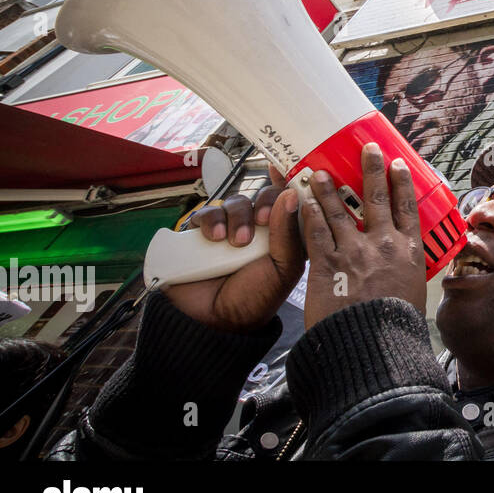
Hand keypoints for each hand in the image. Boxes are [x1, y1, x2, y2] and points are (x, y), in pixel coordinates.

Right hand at [162, 164, 305, 333]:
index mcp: (283, 233)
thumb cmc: (256, 297)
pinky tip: (214, 237)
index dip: (288, 182)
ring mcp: (229, 228)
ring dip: (236, 216)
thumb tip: (291, 194)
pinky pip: (205, 213)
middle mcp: (257, 227)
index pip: (288, 200)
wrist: (216, 323)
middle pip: (262, 195)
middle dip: (263, 203)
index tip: (284, 169)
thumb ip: (288, 233)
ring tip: (236, 242)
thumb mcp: (283, 268)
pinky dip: (210, 219)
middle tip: (261, 221)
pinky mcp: (202, 234)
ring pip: (235, 202)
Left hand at [300, 142, 426, 328]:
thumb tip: (405, 274)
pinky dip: (308, 214)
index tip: (399, 164)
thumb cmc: (395, 328)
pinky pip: (315, 232)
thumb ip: (406, 276)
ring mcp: (355, 251)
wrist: (374, 347)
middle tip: (366, 149)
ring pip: (340, 210)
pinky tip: (302, 201)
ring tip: (320, 172)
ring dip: (329, 188)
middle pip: (377, 198)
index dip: (402, 183)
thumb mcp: (414, 295)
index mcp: (409, 252)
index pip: (407, 208)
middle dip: (371, 169)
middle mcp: (384, 244)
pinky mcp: (328, 264)